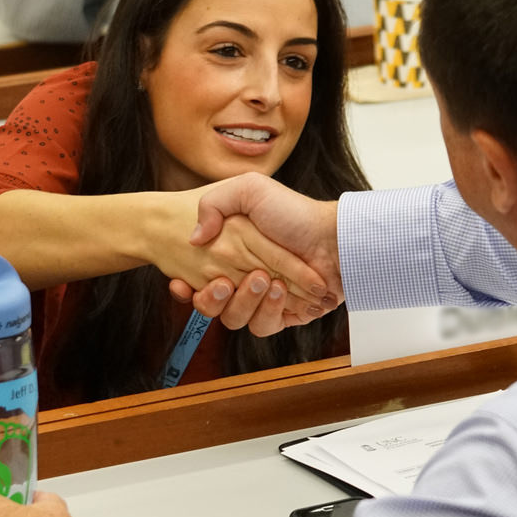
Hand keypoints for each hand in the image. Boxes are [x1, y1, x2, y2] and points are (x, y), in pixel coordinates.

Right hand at [166, 175, 343, 334]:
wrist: (334, 239)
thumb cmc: (294, 212)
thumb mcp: (250, 189)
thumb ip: (213, 204)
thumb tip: (194, 238)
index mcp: (230, 251)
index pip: (195, 277)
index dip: (185, 286)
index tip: (182, 283)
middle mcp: (242, 277)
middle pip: (210, 304)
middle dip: (212, 298)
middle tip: (226, 283)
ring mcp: (261, 299)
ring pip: (233, 319)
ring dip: (245, 302)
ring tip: (265, 281)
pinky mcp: (281, 316)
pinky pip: (261, 327)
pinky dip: (268, 313)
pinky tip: (278, 293)